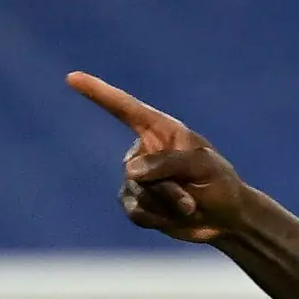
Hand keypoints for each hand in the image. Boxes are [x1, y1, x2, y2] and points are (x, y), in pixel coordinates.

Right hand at [68, 72, 247, 243]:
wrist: (226, 220)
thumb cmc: (220, 184)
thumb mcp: (203, 166)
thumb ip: (168, 163)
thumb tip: (129, 171)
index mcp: (161, 130)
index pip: (124, 108)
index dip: (98, 93)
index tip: (72, 78)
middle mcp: (145, 150)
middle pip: (137, 170)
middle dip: (167, 189)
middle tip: (193, 199)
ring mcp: (138, 178)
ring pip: (137, 193)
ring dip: (167, 205)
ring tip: (190, 207)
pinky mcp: (137, 203)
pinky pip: (134, 211)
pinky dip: (156, 219)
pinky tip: (173, 218)